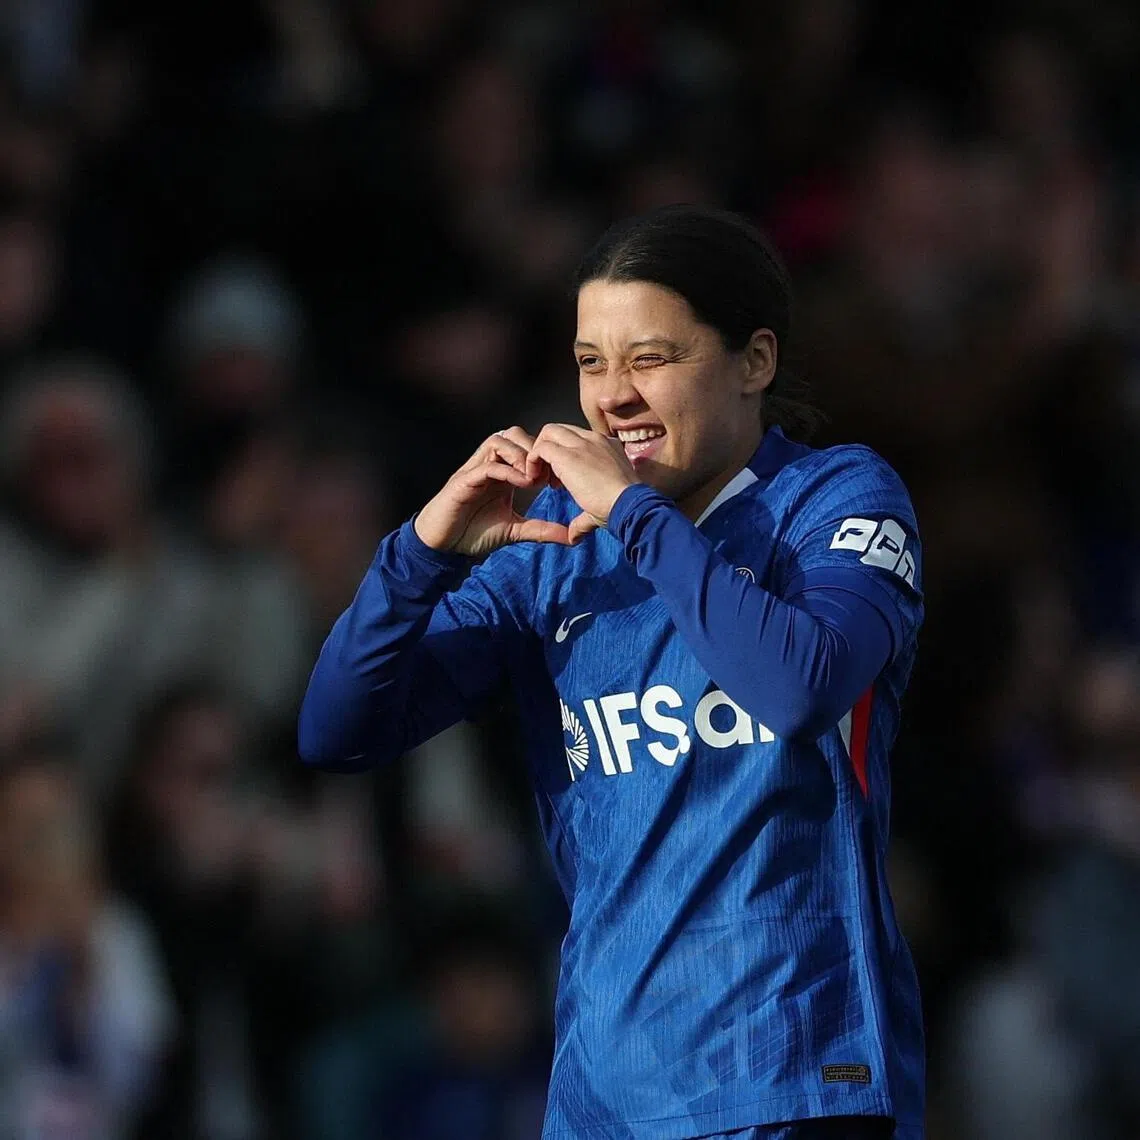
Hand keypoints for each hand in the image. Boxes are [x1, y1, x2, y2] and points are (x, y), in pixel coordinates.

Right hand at [414, 427, 570, 555]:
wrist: (444, 545)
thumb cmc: (474, 533)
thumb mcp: (516, 531)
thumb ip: (541, 529)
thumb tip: (570, 537)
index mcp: (503, 471)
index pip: (525, 445)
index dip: (544, 456)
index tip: (557, 478)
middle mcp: (489, 464)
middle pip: (513, 433)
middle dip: (533, 449)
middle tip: (545, 474)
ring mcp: (475, 470)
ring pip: (499, 440)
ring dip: (519, 455)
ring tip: (532, 478)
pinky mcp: (463, 481)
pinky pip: (486, 465)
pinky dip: (506, 471)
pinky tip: (521, 485)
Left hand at [527, 425, 637, 543]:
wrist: (630, 505)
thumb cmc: (623, 507)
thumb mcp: (604, 504)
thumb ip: (584, 518)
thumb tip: (573, 537)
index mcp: (608, 446)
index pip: (578, 438)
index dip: (565, 455)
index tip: (562, 481)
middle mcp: (595, 439)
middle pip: (561, 430)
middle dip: (549, 450)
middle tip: (549, 477)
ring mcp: (582, 444)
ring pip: (549, 432)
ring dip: (539, 453)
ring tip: (541, 479)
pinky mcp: (568, 455)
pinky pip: (540, 447)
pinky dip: (532, 462)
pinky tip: (535, 481)